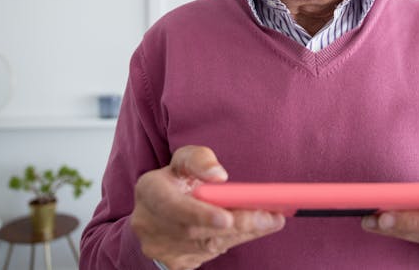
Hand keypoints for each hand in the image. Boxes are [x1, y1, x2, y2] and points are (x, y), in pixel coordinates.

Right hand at [131, 146, 285, 269]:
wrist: (160, 210)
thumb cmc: (178, 179)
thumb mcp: (185, 159)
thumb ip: (200, 159)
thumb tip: (218, 176)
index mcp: (149, 191)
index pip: (172, 205)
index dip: (198, 214)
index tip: (226, 218)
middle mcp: (148, 223)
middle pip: (195, 231)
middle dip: (236, 224)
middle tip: (270, 217)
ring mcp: (159, 248)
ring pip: (206, 247)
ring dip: (241, 233)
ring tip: (270, 220)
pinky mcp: (173, 264)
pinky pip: (208, 256)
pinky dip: (234, 241)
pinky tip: (252, 229)